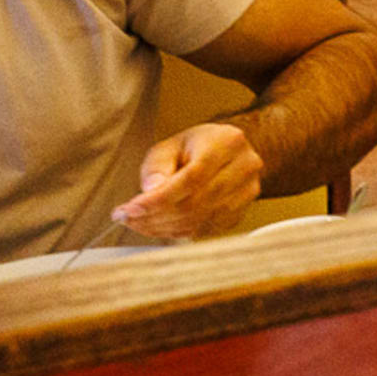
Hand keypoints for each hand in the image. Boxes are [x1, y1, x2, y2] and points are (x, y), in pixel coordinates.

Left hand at [116, 120, 262, 243]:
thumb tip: (150, 192)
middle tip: (128, 219)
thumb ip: (157, 167)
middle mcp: (245, 166)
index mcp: (227, 142)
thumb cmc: (197, 147)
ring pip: (200, 220)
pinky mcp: (242, 211)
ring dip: (163, 227)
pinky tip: (160, 226)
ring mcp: (248, 191)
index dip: (159, 198)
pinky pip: (205, 230)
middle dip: (156, 216)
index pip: (192, 178)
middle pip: (196, 202)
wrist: (229, 152)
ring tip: (139, 223)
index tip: (130, 209)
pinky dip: (178, 232)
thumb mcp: (171, 145)